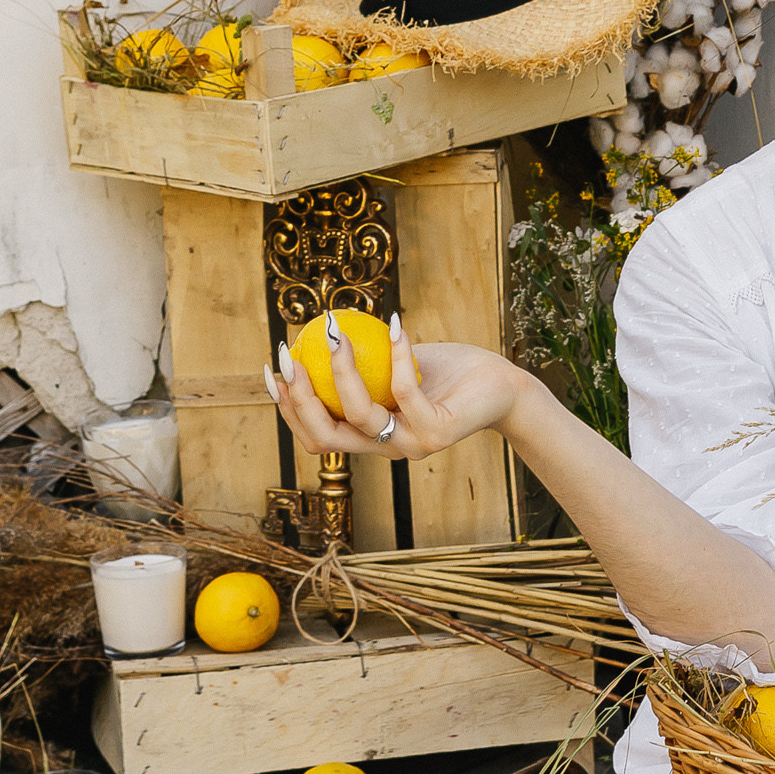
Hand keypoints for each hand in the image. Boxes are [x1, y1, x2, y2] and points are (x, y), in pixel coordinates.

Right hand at [266, 312, 522, 462]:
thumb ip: (363, 361)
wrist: (502, 388)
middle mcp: (386, 449)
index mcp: (370, 438)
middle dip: (299, 397)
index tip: (272, 369)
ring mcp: (412, 445)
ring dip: (340, 372)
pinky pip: (406, 392)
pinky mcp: (439, 433)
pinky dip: (396, 355)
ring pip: (359, 416)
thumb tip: (316, 332)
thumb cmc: (447, 373)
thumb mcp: (397, 365)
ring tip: (334, 333)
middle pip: (325, 436)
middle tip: (289, 354)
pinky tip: (394, 324)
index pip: (316, 435)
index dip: (288, 408)